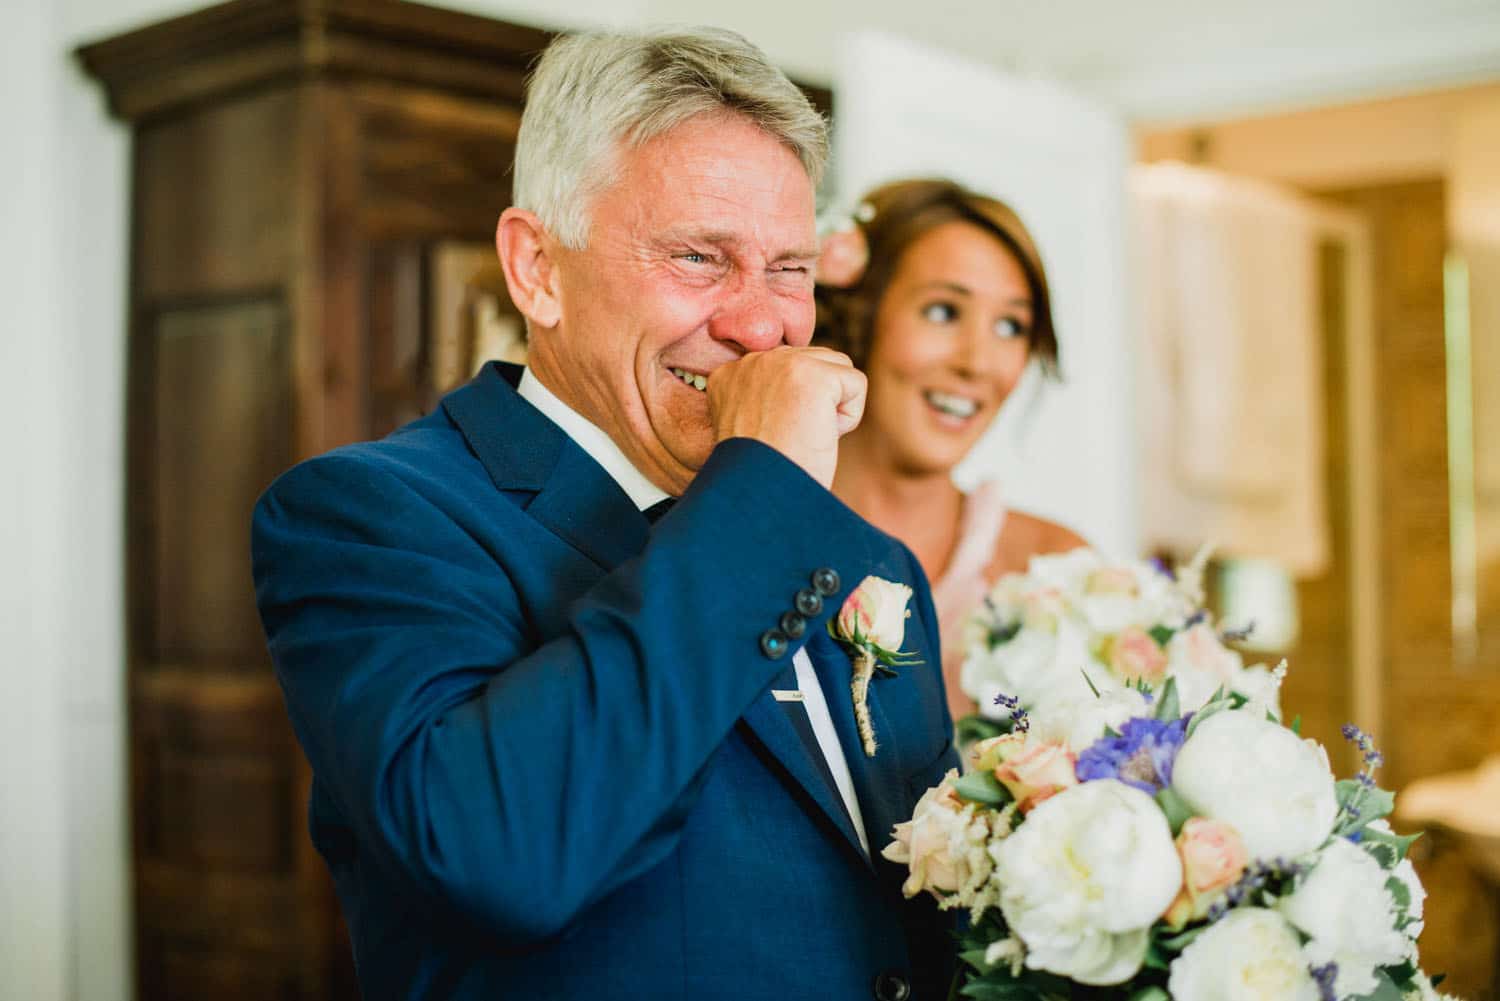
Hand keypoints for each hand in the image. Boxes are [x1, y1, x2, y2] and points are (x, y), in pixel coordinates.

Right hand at [706, 346, 866, 488]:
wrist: (760, 500)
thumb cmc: (761, 480)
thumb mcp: (752, 427)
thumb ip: (769, 396)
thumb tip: (812, 386)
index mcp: (728, 375)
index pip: (787, 369)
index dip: (796, 406)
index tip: (775, 437)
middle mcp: (750, 362)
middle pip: (815, 362)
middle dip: (816, 403)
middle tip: (790, 440)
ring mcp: (780, 363)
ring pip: (838, 369)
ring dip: (833, 408)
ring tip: (803, 437)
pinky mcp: (813, 374)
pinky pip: (856, 384)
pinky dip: (848, 419)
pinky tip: (818, 436)